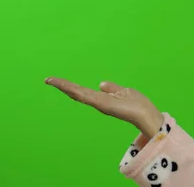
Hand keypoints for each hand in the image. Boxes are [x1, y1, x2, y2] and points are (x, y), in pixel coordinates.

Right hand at [45, 77, 163, 138]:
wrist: (145, 114)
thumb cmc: (137, 104)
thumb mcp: (123, 91)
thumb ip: (112, 88)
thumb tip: (101, 84)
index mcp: (102, 98)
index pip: (83, 92)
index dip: (71, 87)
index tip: (58, 81)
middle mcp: (98, 101)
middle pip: (77, 92)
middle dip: (63, 86)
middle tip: (48, 79)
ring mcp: (98, 103)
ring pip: (77, 93)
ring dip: (64, 86)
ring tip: (51, 80)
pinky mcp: (100, 104)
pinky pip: (85, 96)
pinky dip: (74, 90)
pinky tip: (65, 86)